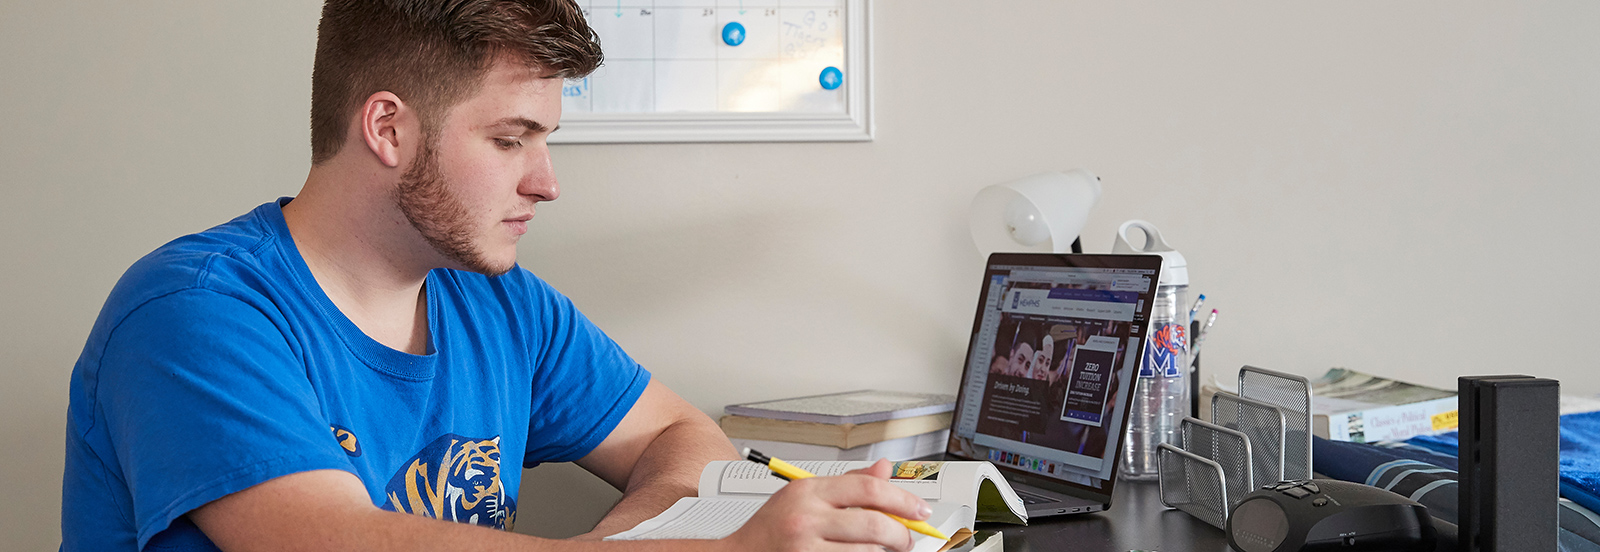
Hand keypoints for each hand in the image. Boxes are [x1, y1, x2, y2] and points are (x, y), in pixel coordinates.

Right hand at [721, 459, 931, 551]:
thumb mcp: (804, 497)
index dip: (902, 499)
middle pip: (874, 523)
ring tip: (883, 550)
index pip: (868, 487)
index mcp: (808, 491)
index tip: (919, 510)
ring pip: (868, 551)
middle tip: (907, 539)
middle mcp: (806, 518)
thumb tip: (885, 469)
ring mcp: (805, 547)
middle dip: (901, 534)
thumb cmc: (770, 530)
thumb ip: (847, 484)